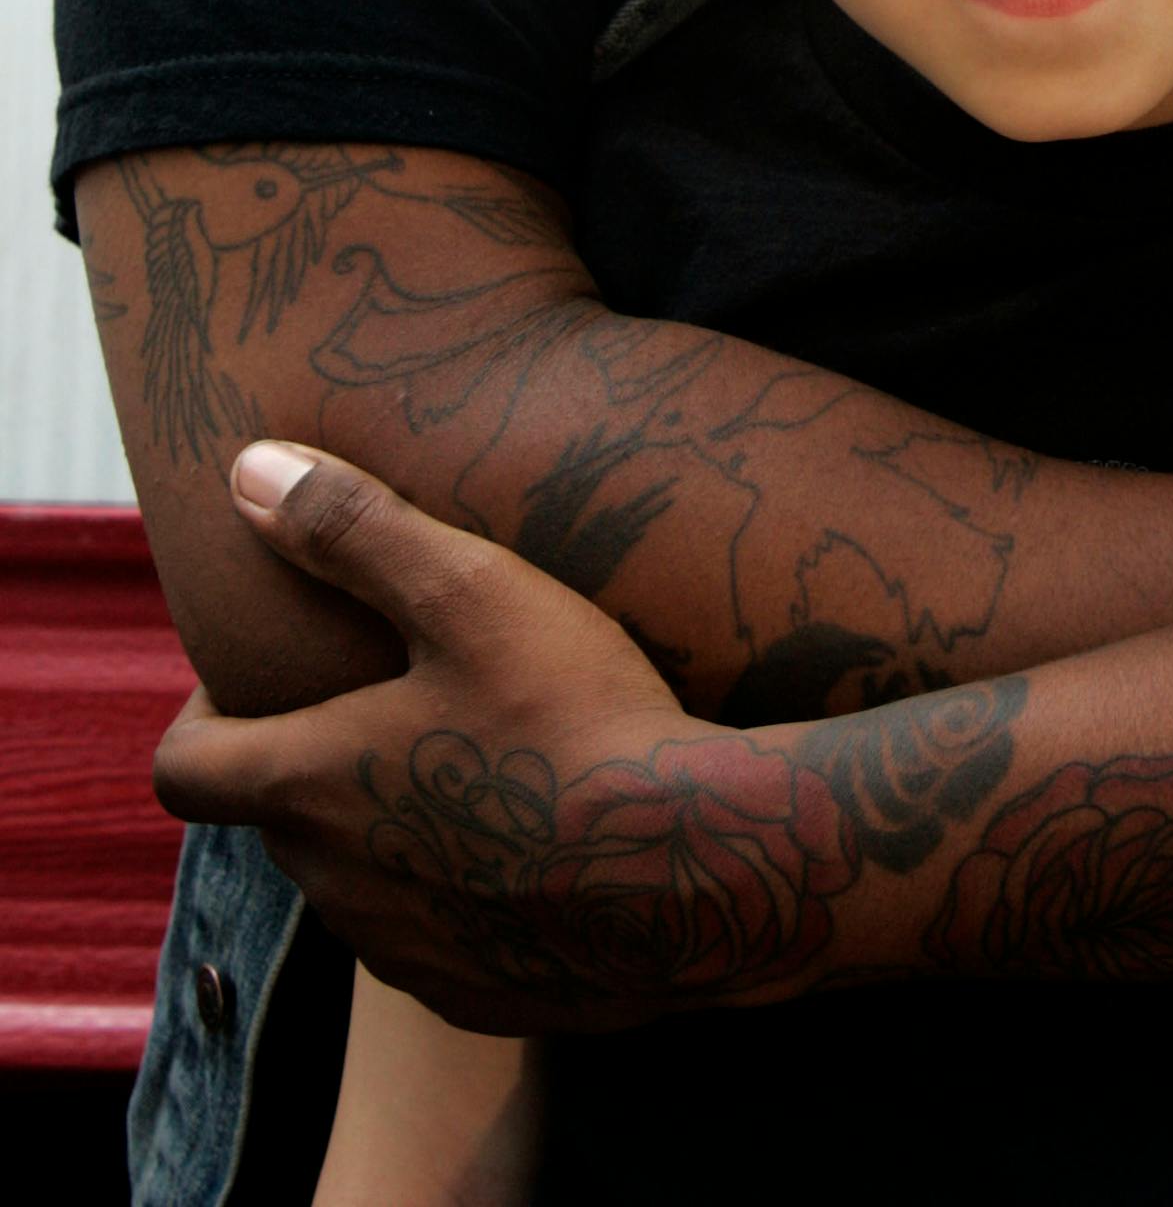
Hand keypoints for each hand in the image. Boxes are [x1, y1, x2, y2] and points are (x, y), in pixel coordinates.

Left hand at [154, 443, 780, 1031]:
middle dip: (313, 757)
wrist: (693, 872)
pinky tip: (535, 845)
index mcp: (310, 787)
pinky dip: (458, 894)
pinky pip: (433, 940)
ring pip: (357, 883)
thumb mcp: (471, 594)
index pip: (184, 769)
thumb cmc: (573, 720)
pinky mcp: (474, 995)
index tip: (259, 676)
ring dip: (386, 830)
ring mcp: (403, 953)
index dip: (199, 718)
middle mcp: (335, 886)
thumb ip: (355, 530)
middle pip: (278, 819)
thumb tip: (249, 471)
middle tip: (391, 694)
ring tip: (475, 762)